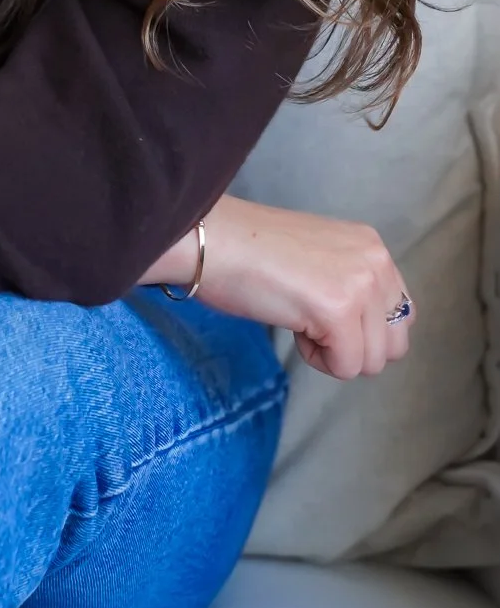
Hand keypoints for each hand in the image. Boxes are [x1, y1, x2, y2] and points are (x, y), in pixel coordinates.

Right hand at [148, 194, 412, 379]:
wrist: (209, 240)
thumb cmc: (246, 250)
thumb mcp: (317, 257)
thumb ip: (348, 283)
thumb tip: (364, 333)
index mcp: (371, 246)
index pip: (399, 313)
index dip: (360, 330)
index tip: (320, 315)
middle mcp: (376, 262)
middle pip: (394, 344)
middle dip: (354, 348)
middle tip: (310, 324)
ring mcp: (360, 286)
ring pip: (372, 361)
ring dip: (332, 354)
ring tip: (296, 319)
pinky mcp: (339, 312)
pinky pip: (345, 367)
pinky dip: (315, 359)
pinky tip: (290, 325)